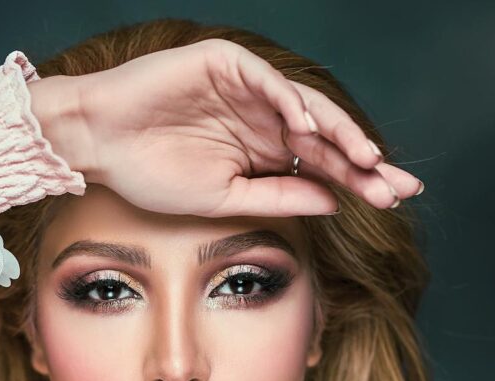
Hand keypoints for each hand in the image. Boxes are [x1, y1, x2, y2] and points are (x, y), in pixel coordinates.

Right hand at [35, 38, 422, 216]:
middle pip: (324, 136)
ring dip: (338, 131)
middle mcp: (259, 119)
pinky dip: (289, 101)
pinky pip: (267, 80)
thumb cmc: (148, 173)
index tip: (391, 202)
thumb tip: (331, 204)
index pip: (318, 166)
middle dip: (362, 161)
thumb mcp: (221, 198)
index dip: (355, 181)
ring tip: (366, 159)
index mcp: (259, 152)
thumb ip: (276, 198)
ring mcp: (244, 89)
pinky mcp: (224, 63)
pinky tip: (309, 129)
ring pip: (305, 105)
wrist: (97, 141)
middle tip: (397, 184)